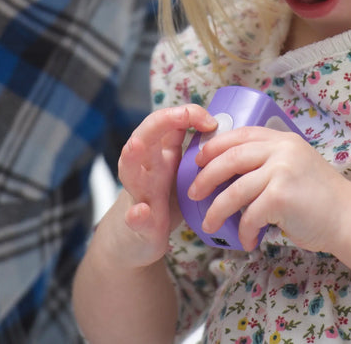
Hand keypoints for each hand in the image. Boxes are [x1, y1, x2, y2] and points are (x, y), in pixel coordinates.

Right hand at [110, 104, 217, 266]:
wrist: (139, 235)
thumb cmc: (162, 195)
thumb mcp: (177, 168)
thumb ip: (192, 148)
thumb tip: (220, 127)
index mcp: (156, 153)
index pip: (165, 121)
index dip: (186, 114)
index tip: (212, 123)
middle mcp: (144, 167)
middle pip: (143, 136)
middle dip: (157, 123)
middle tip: (176, 116)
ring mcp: (139, 194)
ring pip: (129, 171)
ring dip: (132, 158)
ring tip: (136, 147)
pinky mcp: (139, 223)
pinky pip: (134, 217)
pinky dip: (136, 214)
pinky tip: (141, 212)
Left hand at [189, 123, 350, 251]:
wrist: (350, 218)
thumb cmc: (321, 199)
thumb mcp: (296, 167)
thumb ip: (271, 163)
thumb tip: (231, 176)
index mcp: (283, 140)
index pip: (240, 134)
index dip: (215, 146)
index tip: (199, 160)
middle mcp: (281, 150)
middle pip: (229, 158)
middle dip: (205, 177)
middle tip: (193, 193)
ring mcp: (281, 171)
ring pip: (234, 190)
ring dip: (217, 211)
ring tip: (209, 225)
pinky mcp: (281, 195)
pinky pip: (249, 215)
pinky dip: (244, 231)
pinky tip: (247, 241)